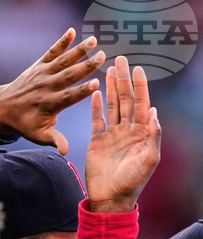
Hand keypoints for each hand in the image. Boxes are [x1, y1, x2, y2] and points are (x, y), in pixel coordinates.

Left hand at [0, 28, 104, 153]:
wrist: (4, 107)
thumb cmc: (26, 123)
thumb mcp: (40, 135)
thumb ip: (54, 140)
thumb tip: (65, 151)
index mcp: (51, 103)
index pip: (69, 96)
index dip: (83, 91)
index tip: (97, 84)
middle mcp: (48, 86)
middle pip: (69, 75)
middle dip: (86, 66)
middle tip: (102, 57)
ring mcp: (43, 73)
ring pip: (64, 60)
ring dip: (79, 50)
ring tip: (94, 40)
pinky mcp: (40, 65)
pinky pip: (52, 51)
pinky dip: (62, 41)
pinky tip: (72, 32)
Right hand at [86, 56, 160, 212]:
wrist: (112, 196)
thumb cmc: (134, 181)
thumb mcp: (149, 158)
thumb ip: (153, 134)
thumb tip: (153, 110)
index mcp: (142, 134)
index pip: (141, 104)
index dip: (141, 87)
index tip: (139, 69)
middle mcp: (128, 131)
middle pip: (125, 100)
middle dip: (124, 80)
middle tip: (122, 59)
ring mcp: (113, 135)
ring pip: (112, 106)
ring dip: (110, 88)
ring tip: (109, 69)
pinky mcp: (98, 141)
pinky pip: (97, 119)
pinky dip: (96, 106)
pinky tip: (95, 92)